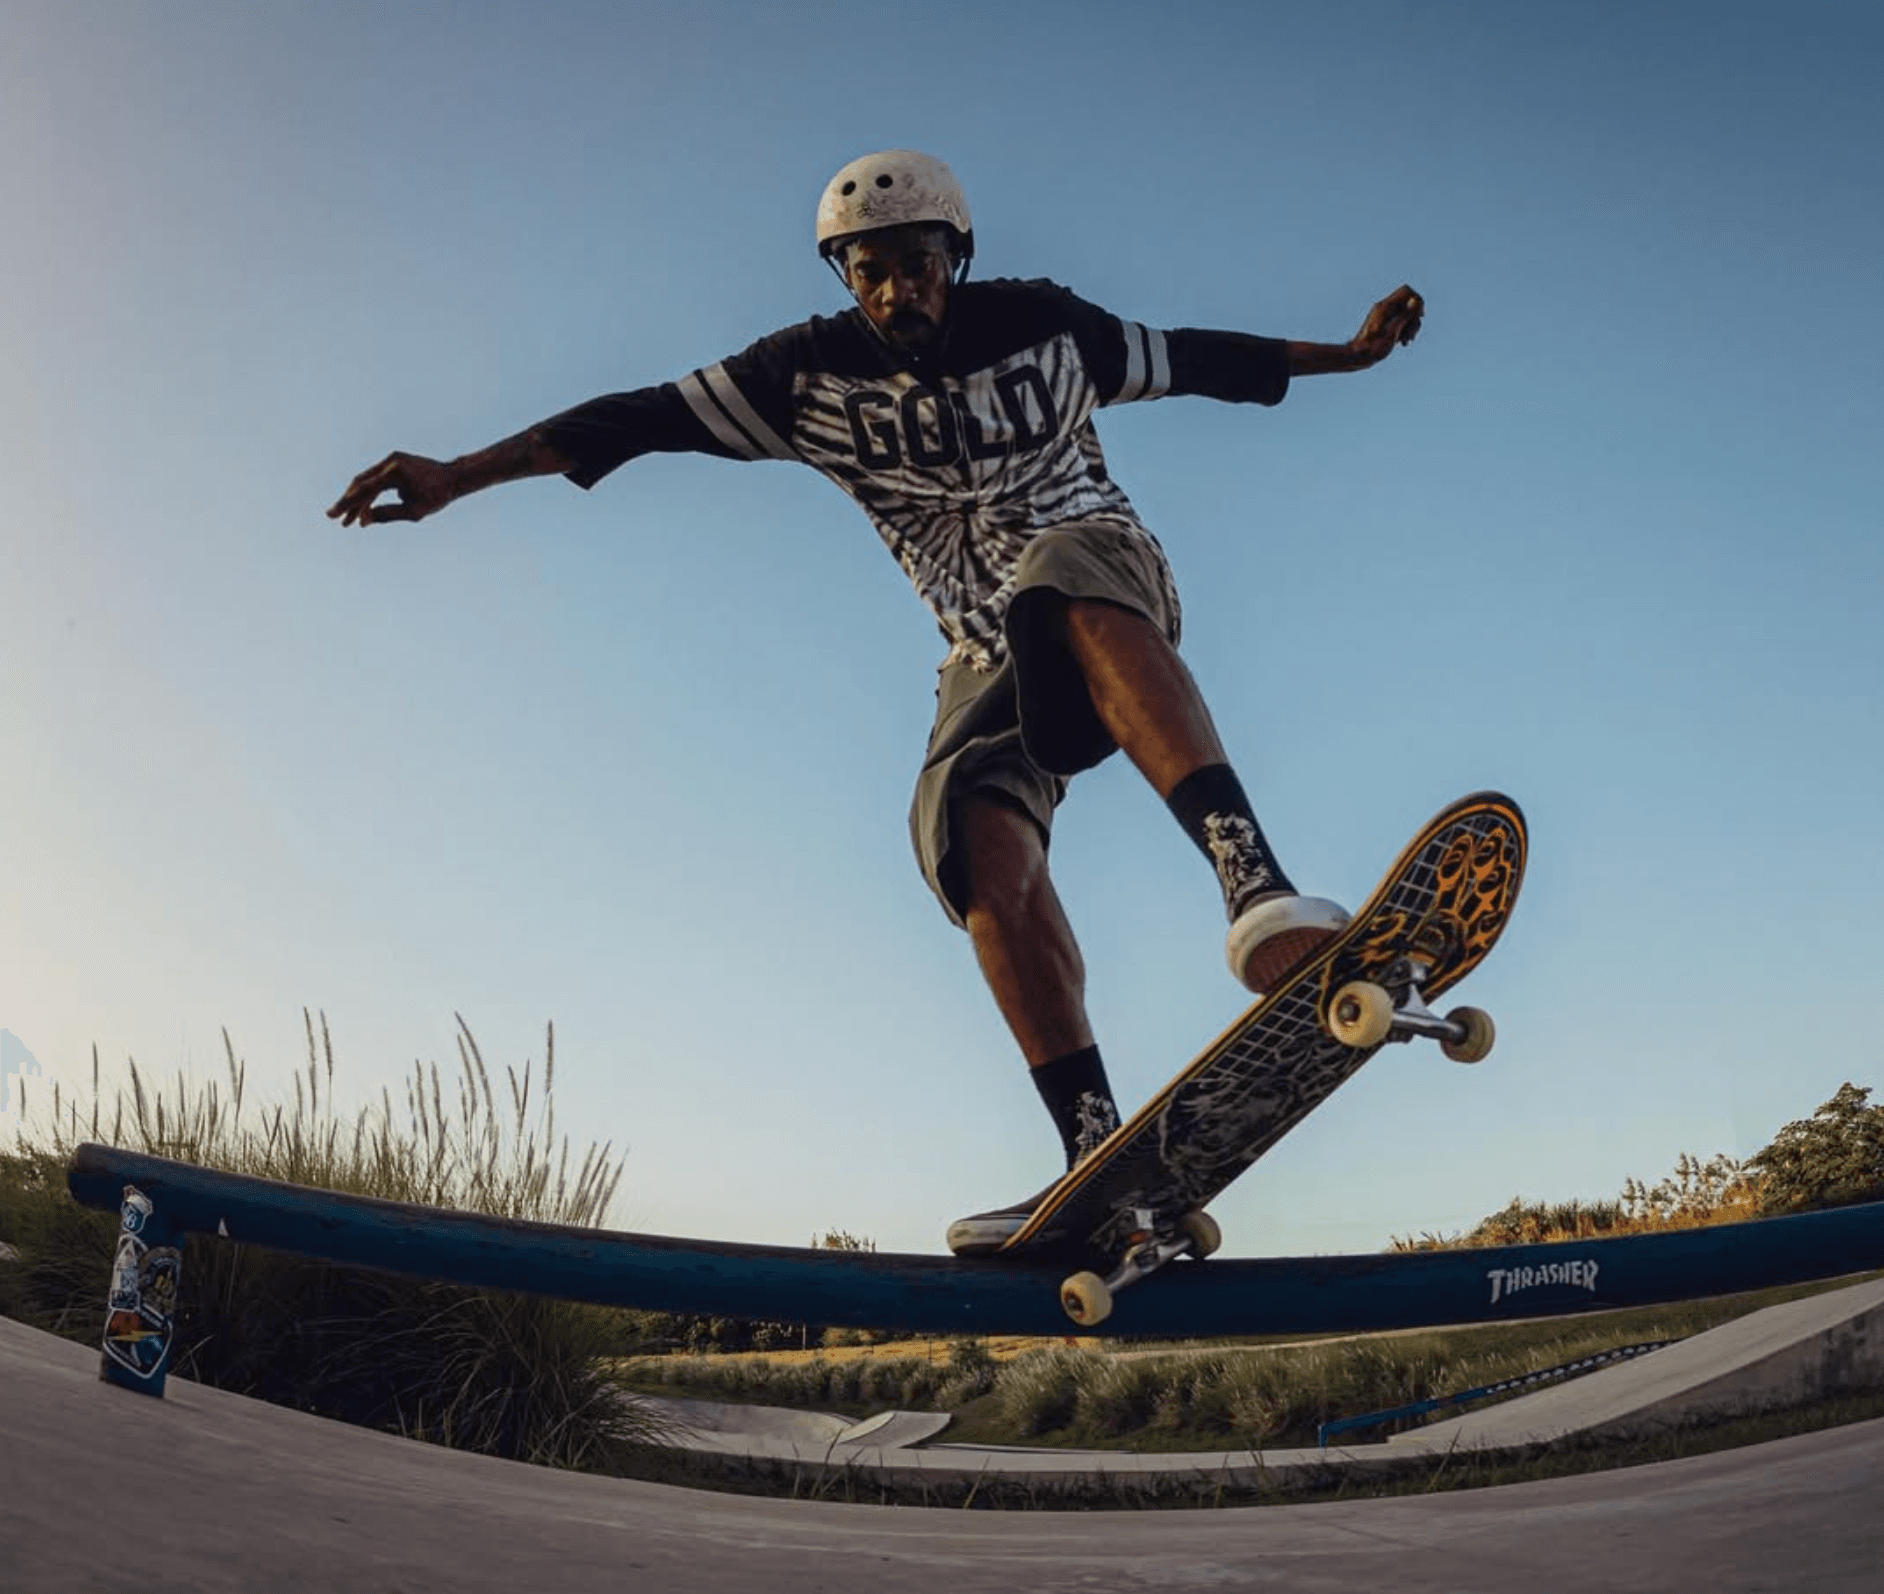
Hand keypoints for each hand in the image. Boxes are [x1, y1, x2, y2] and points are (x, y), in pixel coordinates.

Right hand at [326, 451, 455, 526]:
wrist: (454, 477)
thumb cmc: (438, 496)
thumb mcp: (414, 511)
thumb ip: (388, 514)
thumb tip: (364, 520)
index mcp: (395, 473)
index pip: (365, 490)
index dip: (347, 503)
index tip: (332, 515)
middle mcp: (390, 462)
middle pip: (361, 484)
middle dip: (349, 503)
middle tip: (338, 520)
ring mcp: (391, 459)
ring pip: (367, 481)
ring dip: (359, 501)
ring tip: (351, 521)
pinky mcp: (394, 461)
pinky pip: (376, 478)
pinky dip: (370, 493)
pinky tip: (365, 510)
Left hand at [1348, 285, 1424, 368]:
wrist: (1357, 357)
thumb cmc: (1373, 347)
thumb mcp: (1393, 331)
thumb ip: (1405, 315)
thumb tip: (1415, 299)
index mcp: (1384, 306)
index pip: (1406, 291)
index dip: (1417, 301)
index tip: (1419, 317)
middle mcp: (1384, 308)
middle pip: (1409, 303)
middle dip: (1415, 318)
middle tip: (1411, 335)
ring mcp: (1385, 316)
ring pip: (1406, 314)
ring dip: (1411, 327)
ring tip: (1406, 341)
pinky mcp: (1385, 324)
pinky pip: (1400, 322)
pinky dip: (1405, 331)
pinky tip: (1402, 343)